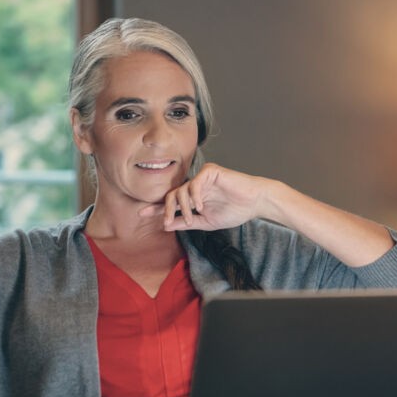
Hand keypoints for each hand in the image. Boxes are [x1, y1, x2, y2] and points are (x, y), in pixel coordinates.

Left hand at [139, 163, 273, 230]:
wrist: (254, 203)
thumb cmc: (234, 210)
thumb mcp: (206, 222)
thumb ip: (186, 222)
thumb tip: (166, 225)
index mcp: (194, 197)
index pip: (172, 201)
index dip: (158, 208)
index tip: (142, 214)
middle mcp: (196, 185)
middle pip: (172, 194)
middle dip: (166, 209)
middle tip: (166, 221)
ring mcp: (203, 178)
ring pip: (182, 189)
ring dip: (182, 206)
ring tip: (189, 216)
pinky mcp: (211, 171)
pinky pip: (195, 182)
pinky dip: (195, 195)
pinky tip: (200, 206)